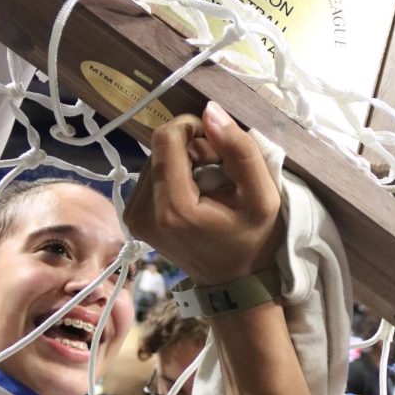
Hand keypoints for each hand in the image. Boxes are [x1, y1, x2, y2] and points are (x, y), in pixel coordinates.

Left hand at [124, 102, 281, 286]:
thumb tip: (210, 111)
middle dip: (190, 147)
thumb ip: (240, 150)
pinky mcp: (132, 217)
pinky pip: (150, 175)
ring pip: (154, 158)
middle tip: (219, 169)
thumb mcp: (262, 196)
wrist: (232, 282)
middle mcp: (143, 212)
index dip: (193, 128)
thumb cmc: (252, 240)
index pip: (165, 138)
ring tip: (209, 183)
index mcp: (173, 208)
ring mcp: (133, 216)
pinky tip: (194, 192)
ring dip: (182, 160)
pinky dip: (173, 174)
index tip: (217, 145)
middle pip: (159, 148)